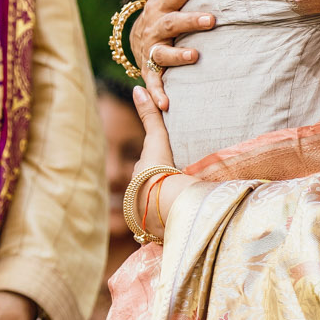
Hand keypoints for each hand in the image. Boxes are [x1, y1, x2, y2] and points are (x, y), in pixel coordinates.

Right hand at [129, 0, 217, 110]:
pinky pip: (154, 83)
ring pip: (163, 52)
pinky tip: (167, 105)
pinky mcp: (150, 70)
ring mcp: (152, 48)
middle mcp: (156, 25)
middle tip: (213, 19)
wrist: (136, 39)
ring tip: (194, 58)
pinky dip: (158, 95)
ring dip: (177, 56)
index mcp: (163, 3)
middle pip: (173, 21)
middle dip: (191, 20)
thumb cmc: (162, 8)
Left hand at [130, 85, 201, 240]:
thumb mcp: (156, 139)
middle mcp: (137, 194)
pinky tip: (179, 223)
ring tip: (182, 204)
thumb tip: (137, 88)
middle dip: (160, 185)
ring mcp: (144, 214)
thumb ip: (150, 116)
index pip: (148, 166)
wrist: (161, 204)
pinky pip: (161, 224)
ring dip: (164, 205)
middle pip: (150, 186)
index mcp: (139, 174)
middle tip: (178, 182)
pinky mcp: (154, 231)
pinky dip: (168, 221)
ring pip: (154, 205)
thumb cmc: (158, 169)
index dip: (158, 164)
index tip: (169, 165)